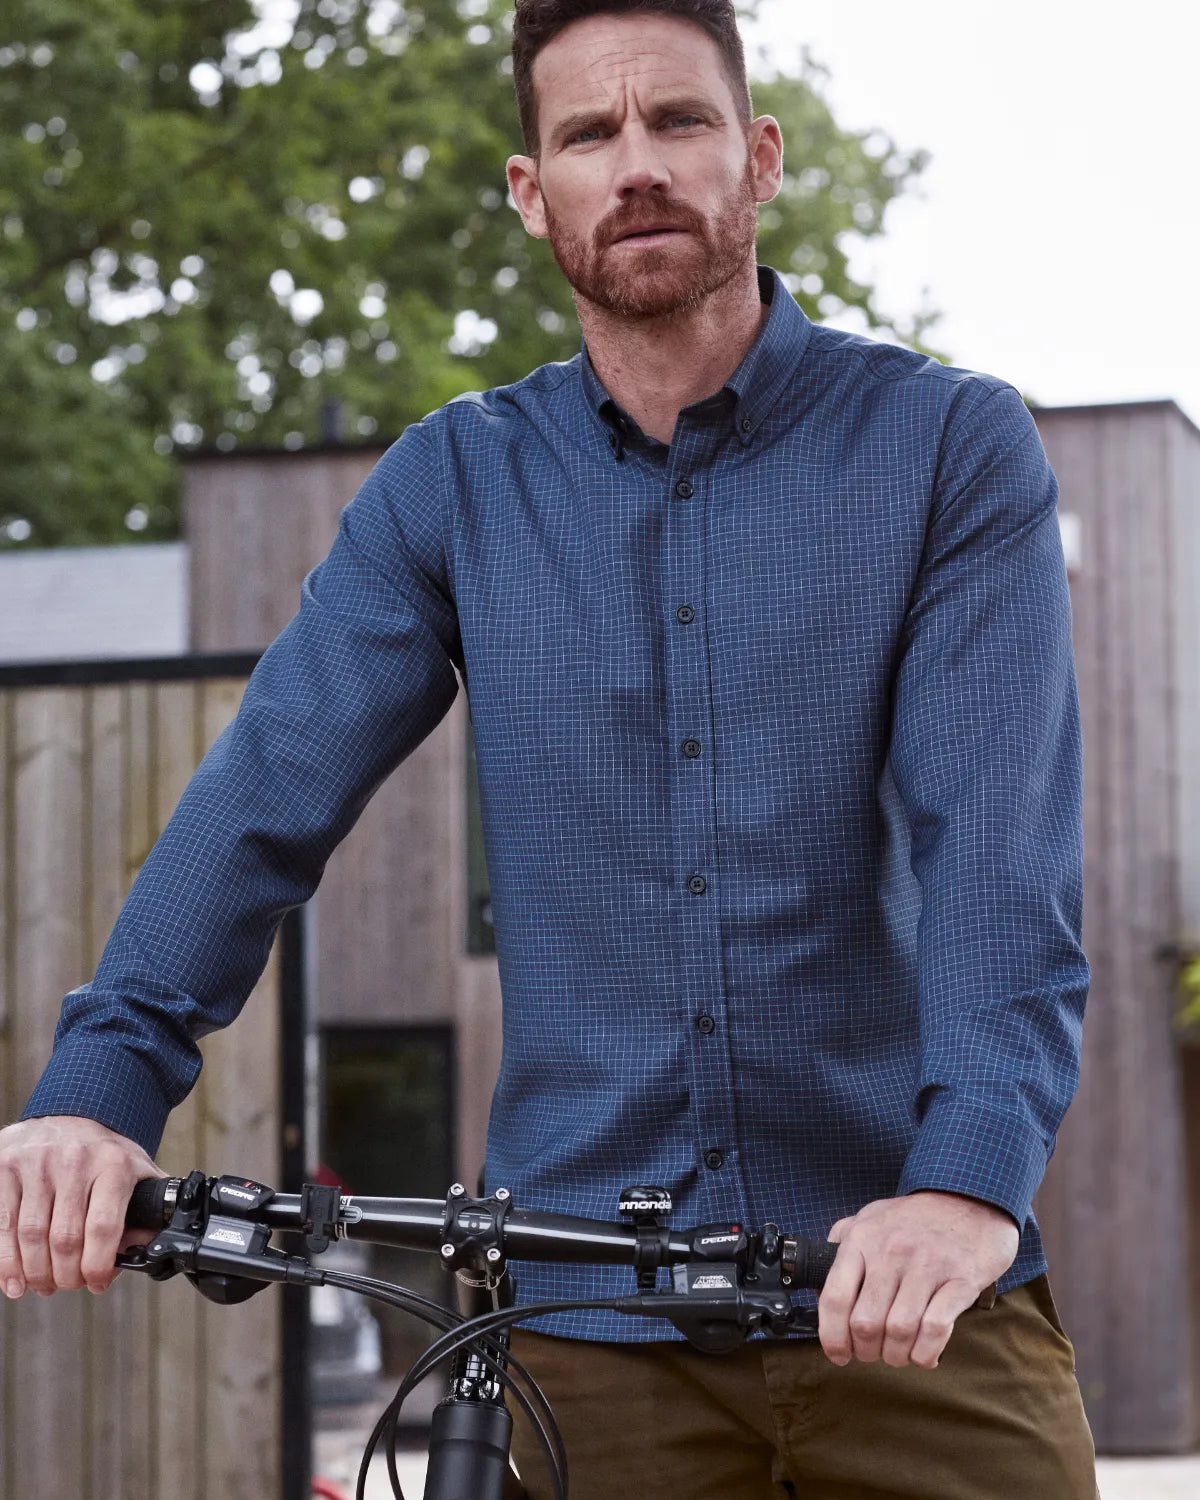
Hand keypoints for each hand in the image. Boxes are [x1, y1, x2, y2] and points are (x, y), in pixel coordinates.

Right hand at [0, 1115, 163, 1297]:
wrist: (72, 1113)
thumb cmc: (105, 1153)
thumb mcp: (137, 1172)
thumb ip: (148, 1211)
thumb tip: (150, 1253)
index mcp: (113, 1164)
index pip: (103, 1226)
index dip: (98, 1265)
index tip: (97, 1282)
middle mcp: (75, 1161)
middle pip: (65, 1237)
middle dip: (67, 1275)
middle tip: (69, 1285)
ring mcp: (37, 1162)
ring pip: (31, 1235)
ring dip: (36, 1272)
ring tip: (44, 1285)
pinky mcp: (6, 1166)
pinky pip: (4, 1224)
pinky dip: (7, 1261)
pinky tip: (14, 1280)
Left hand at [818, 1189, 1018, 1369]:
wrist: (970, 1196)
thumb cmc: (915, 1217)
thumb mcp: (871, 1216)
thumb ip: (842, 1244)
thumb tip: (821, 1286)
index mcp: (863, 1239)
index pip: (835, 1297)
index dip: (832, 1337)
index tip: (838, 1354)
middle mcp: (891, 1252)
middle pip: (866, 1323)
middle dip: (866, 1351)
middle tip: (873, 1354)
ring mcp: (927, 1266)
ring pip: (899, 1330)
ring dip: (896, 1356)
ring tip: (899, 1354)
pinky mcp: (960, 1280)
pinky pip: (936, 1328)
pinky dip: (926, 1352)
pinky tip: (925, 1354)